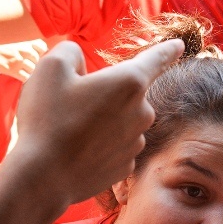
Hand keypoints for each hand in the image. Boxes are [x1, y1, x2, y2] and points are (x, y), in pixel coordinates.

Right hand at [0, 40, 48, 80]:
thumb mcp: (10, 38)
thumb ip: (23, 43)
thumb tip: (34, 52)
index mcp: (23, 39)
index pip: (42, 47)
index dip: (39, 52)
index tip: (32, 55)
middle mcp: (24, 49)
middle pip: (37, 60)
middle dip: (31, 63)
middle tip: (22, 64)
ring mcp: (19, 60)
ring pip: (33, 70)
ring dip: (27, 71)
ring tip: (18, 69)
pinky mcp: (12, 70)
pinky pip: (26, 78)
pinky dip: (22, 78)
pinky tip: (16, 75)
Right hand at [8, 39, 184, 215]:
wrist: (43, 177)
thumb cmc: (46, 119)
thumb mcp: (50, 68)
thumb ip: (70, 52)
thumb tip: (77, 60)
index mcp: (129, 82)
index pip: (155, 59)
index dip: (167, 50)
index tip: (179, 46)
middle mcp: (142, 112)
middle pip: (128, 94)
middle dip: (106, 95)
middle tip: (72, 106)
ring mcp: (136, 142)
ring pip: (122, 121)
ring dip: (103, 122)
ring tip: (70, 131)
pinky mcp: (126, 166)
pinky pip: (115, 146)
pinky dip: (100, 146)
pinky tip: (78, 152)